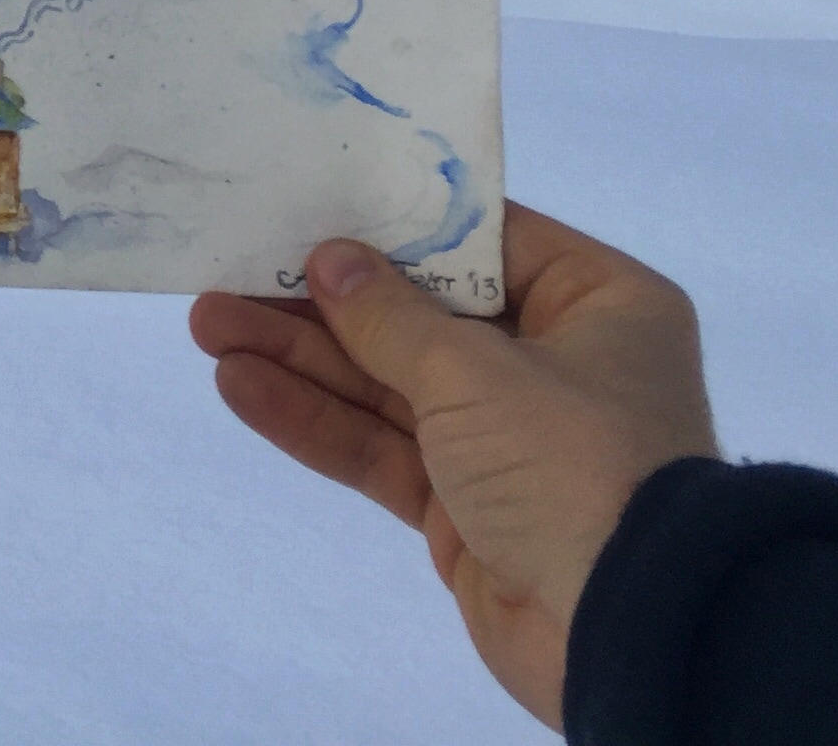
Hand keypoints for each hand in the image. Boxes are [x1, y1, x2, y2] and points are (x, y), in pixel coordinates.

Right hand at [187, 203, 719, 731]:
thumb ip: (388, 316)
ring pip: (390, 384)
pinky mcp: (468, 508)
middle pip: (422, 316)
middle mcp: (558, 363)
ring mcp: (510, 441)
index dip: (393, 225)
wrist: (629, 634)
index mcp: (596, 305)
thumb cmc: (573, 463)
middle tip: (231, 272)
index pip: (483, 244)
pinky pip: (385, 449)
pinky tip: (243, 387)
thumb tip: (330, 259)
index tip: (312, 204)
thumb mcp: (475, 372)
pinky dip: (318, 421)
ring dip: (302, 359)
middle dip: (323, 302)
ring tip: (208, 326)